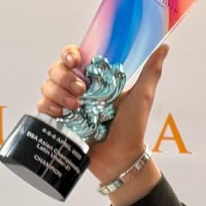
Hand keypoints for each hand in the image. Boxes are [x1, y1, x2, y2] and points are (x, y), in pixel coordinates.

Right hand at [37, 43, 168, 193]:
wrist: (121, 159)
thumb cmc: (132, 128)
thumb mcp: (142, 96)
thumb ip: (151, 71)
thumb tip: (164, 46)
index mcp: (94, 79)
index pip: (74, 56)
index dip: (69, 54)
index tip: (75, 60)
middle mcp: (77, 89)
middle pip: (56, 69)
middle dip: (64, 77)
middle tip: (82, 91)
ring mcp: (66, 105)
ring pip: (47, 85)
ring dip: (58, 92)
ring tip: (75, 107)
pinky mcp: (58, 122)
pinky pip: (42, 106)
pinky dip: (48, 107)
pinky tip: (62, 114)